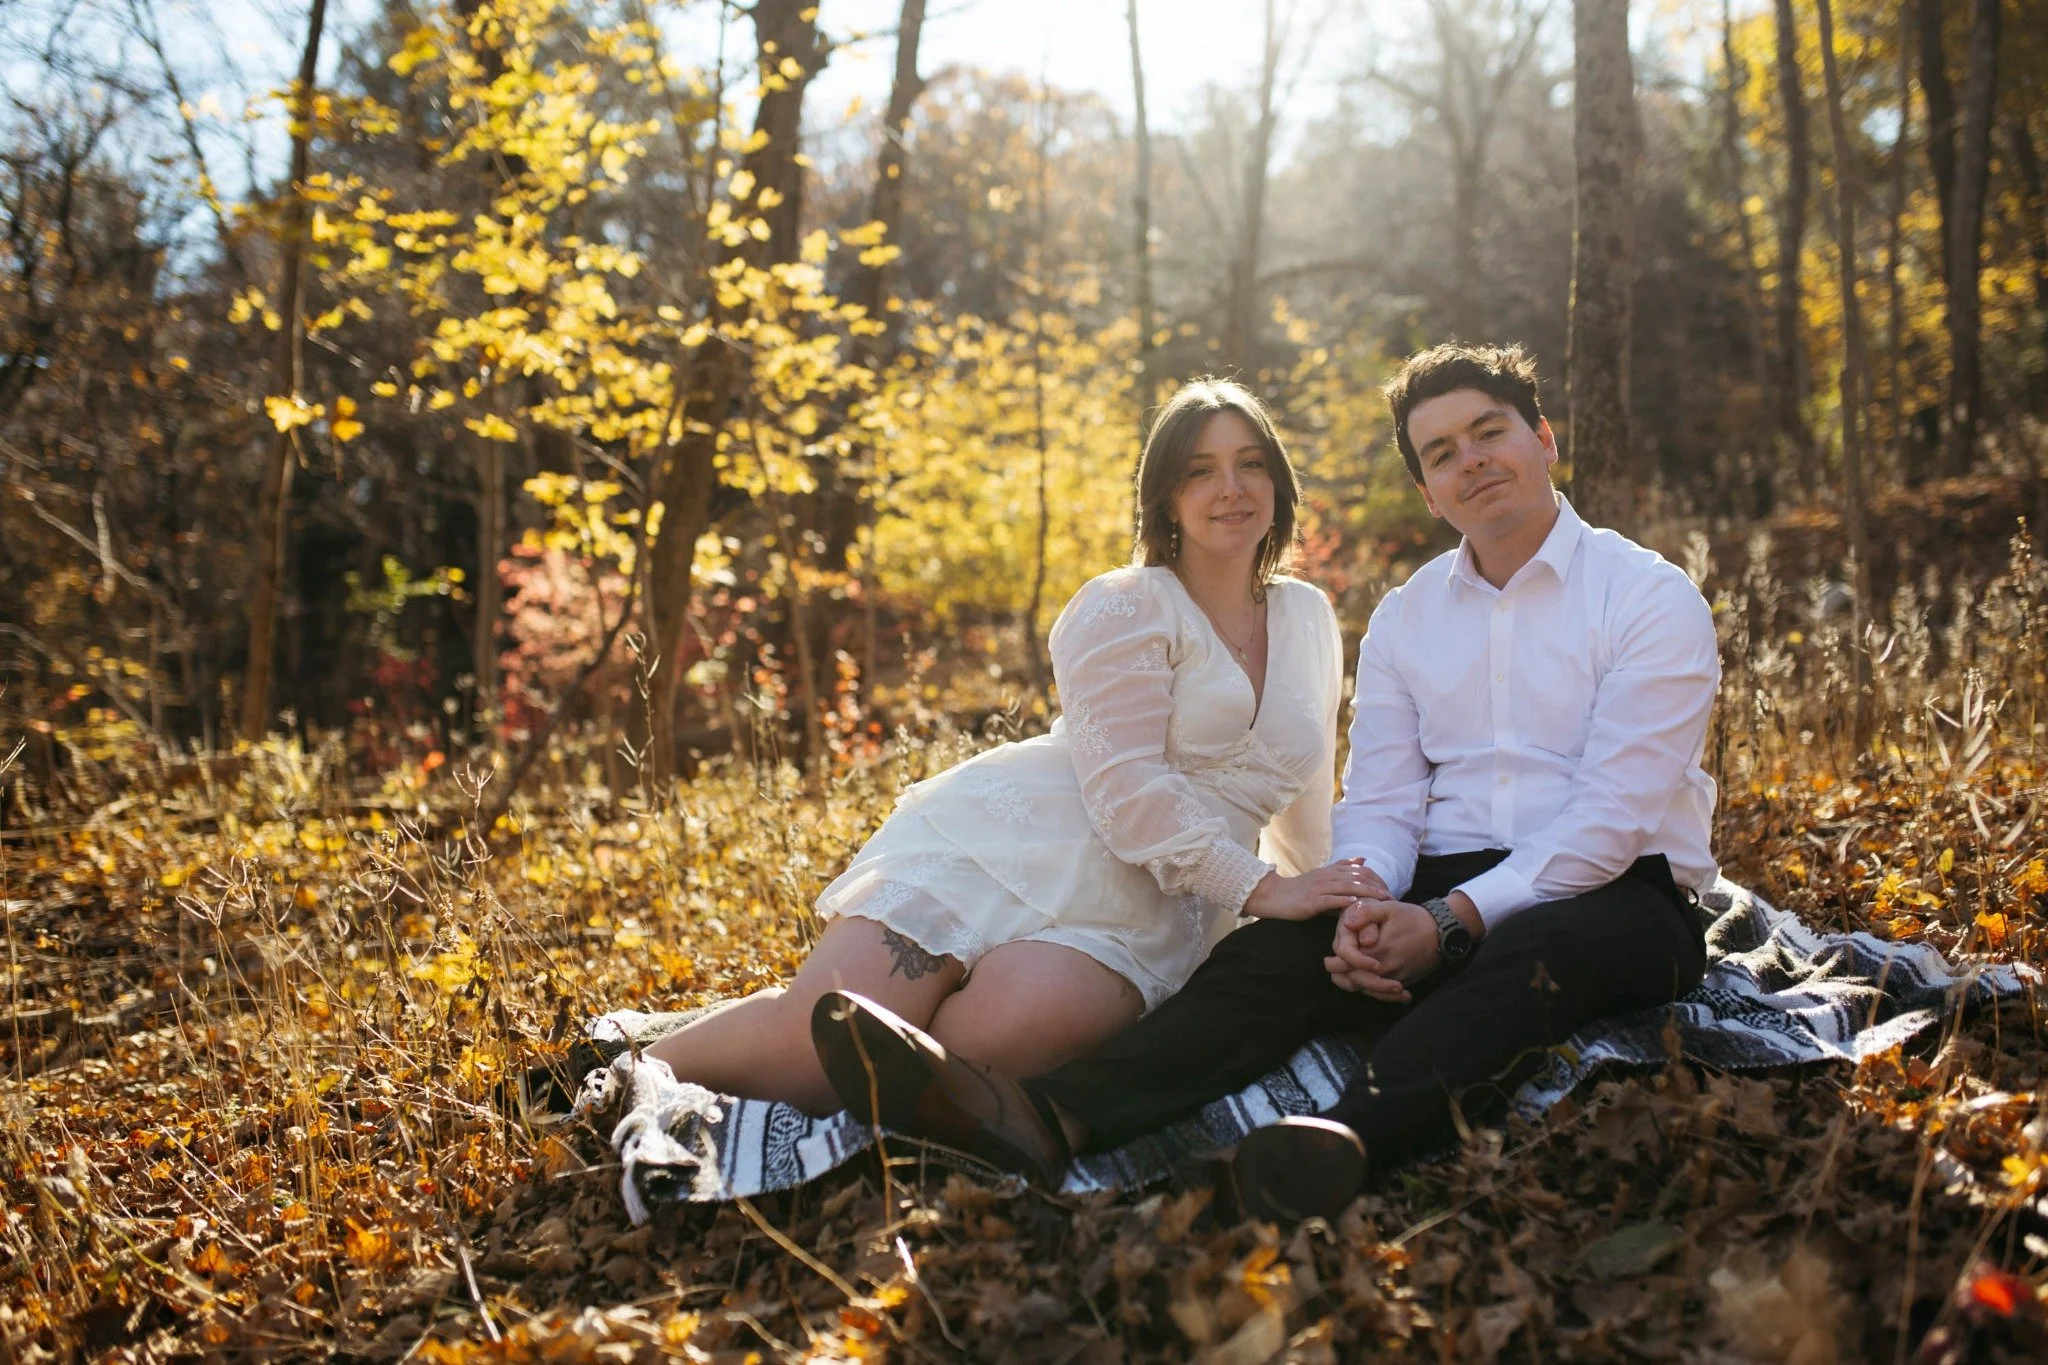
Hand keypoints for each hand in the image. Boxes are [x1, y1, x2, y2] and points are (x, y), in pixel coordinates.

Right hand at [1242, 859, 1387, 921]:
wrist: (1274, 895)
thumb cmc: (1299, 889)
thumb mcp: (1322, 874)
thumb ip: (1342, 867)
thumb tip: (1363, 860)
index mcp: (1331, 871)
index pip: (1358, 871)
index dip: (1375, 878)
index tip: (1388, 888)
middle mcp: (1327, 877)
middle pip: (1356, 878)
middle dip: (1376, 886)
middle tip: (1391, 895)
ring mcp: (1319, 889)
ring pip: (1347, 887)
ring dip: (1366, 893)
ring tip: (1381, 898)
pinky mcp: (1312, 901)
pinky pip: (1330, 900)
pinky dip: (1344, 901)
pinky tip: (1355, 904)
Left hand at [1324, 899, 1441, 999]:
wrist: (1442, 932)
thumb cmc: (1413, 918)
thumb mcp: (1389, 907)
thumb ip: (1366, 913)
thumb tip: (1348, 922)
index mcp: (1377, 951)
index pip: (1346, 965)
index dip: (1334, 963)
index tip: (1328, 959)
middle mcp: (1385, 969)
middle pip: (1354, 981)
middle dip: (1341, 976)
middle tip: (1332, 968)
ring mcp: (1396, 978)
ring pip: (1368, 991)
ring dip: (1355, 985)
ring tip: (1346, 977)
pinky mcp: (1405, 982)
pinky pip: (1384, 995)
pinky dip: (1373, 992)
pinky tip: (1367, 987)